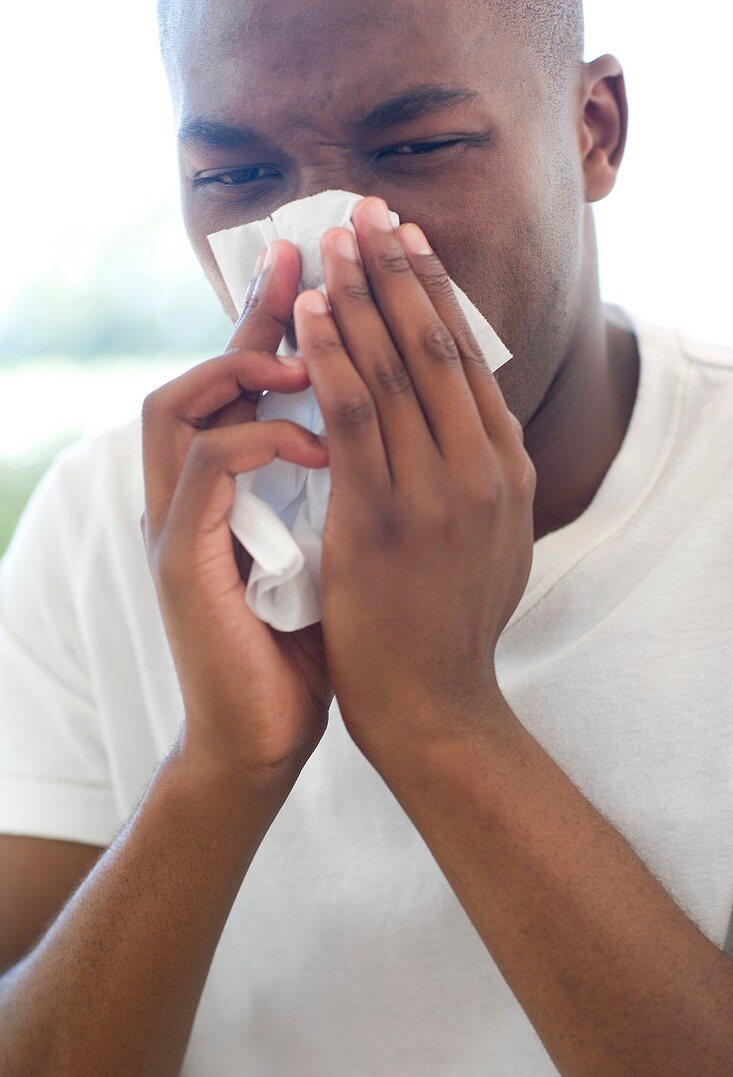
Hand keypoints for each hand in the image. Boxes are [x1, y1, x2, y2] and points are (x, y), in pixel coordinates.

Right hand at [141, 242, 333, 788]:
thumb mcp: (335, 543)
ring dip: (252, 356)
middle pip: (214, 369)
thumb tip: (416, 426)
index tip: (343, 262)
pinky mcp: (176, 557)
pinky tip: (316, 435)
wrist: (266, 728)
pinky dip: (258, 437)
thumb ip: (351, 480)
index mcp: (235, 485)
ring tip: (313, 322)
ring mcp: (177, 522)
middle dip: (270, 304)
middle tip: (318, 240)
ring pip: (187, 400)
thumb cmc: (314, 637)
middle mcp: (194, 490)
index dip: (295, 317)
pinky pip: (205, 466)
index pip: (254, 381)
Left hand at [291, 197, 535, 756]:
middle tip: (368, 212)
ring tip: (333, 242)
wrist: (437, 706)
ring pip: (398, 369)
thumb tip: (471, 425)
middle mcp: (486, 469)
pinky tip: (310, 315)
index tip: (408, 242)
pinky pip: (354, 416)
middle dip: (399, 271)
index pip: (470, 358)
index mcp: (510, 469)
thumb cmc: (450, 625)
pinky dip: (332, 357)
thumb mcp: (491, 541)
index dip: (436, 292)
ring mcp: (439, 492)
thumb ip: (482, 478)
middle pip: (438, 346)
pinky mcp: (384, 517)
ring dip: (363, 295)